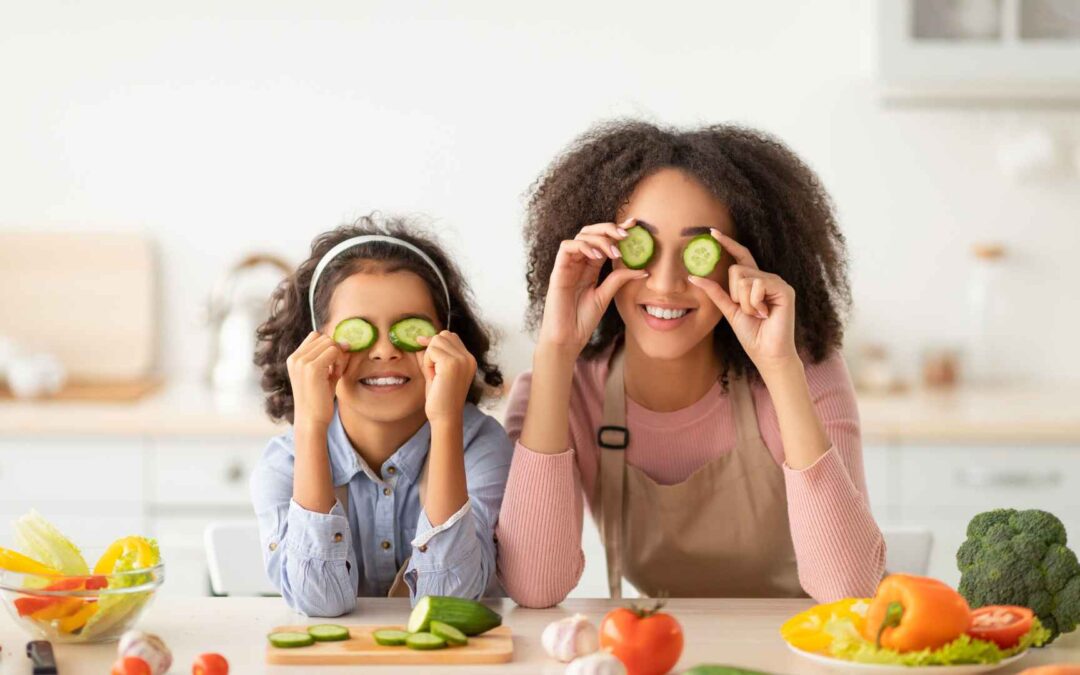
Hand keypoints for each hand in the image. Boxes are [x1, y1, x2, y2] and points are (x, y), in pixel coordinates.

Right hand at [286, 332, 351, 428]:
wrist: (311, 420)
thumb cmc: (318, 400)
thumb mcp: (322, 375)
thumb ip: (329, 358)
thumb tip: (345, 343)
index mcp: (294, 359)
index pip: (316, 336)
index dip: (328, 346)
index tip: (333, 363)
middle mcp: (295, 358)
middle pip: (324, 338)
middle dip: (335, 351)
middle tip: (336, 370)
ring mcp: (302, 362)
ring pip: (330, 343)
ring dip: (338, 356)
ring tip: (336, 374)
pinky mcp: (312, 368)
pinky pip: (334, 351)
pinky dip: (340, 362)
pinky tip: (336, 376)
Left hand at [414, 331, 476, 424]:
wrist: (445, 417)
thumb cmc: (440, 399)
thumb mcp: (437, 373)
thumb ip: (432, 356)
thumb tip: (421, 339)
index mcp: (469, 360)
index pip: (451, 336)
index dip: (436, 342)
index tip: (425, 351)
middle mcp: (469, 358)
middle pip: (443, 335)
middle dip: (432, 350)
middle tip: (433, 371)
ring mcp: (462, 360)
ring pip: (436, 340)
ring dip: (429, 357)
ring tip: (434, 375)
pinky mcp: (451, 363)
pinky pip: (431, 350)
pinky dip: (427, 363)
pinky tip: (433, 377)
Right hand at [537, 217, 648, 357]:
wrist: (568, 338)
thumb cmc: (583, 320)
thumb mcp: (606, 296)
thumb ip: (619, 279)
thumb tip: (643, 269)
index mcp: (590, 267)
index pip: (603, 241)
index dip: (617, 230)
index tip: (635, 226)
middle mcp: (578, 263)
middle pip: (591, 232)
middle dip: (609, 229)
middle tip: (627, 234)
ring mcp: (567, 265)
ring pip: (581, 236)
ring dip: (600, 239)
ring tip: (615, 251)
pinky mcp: (558, 271)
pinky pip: (567, 247)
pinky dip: (583, 246)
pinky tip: (596, 256)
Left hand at [688, 230, 799, 375]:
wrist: (767, 353)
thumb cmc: (752, 334)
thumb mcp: (729, 310)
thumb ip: (715, 292)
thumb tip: (694, 276)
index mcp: (754, 282)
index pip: (740, 257)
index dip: (728, 243)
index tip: (712, 232)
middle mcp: (766, 278)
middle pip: (736, 270)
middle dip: (735, 295)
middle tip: (749, 312)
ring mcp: (776, 282)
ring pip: (745, 278)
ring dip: (745, 302)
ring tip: (758, 314)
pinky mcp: (784, 289)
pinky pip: (757, 284)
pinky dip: (754, 303)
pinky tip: (765, 314)